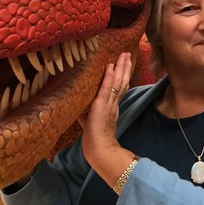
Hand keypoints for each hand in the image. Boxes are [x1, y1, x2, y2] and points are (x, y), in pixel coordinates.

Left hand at [80, 52, 131, 167]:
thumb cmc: (94, 140)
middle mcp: (113, 103)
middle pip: (122, 81)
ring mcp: (109, 103)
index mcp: (112, 107)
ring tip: (124, 55)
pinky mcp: (101, 105)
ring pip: (118, 82)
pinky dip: (109, 76)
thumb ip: (85, 111)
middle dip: (124, 67)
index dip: (121, 76)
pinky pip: (107, 88)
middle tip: (127, 54)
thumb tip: (76, 104)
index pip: (119, 88)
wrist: (100, 150)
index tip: (123, 64)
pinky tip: (110, 66)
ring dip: (121, 67)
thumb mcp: (89, 121)